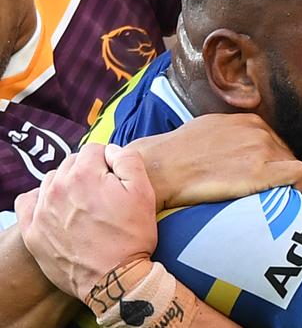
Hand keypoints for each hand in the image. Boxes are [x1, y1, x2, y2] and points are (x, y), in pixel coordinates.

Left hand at [15, 144, 156, 300]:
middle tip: (105, 195)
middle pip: (72, 163)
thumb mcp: (144, 191)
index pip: (94, 150)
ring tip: (85, 205)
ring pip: (53, 180)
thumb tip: (112, 151)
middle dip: (89, 173)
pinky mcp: (33, 231)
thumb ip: (128, 159)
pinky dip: (41, 199)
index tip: (117, 180)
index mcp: (84, 174)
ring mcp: (42, 210)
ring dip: (68, 185)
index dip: (110, 162)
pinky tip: (57, 209)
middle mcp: (57, 188)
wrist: (115, 279)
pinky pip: (28, 201)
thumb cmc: (132, 235)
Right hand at [127, 113, 301, 210]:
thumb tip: (238, 147)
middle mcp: (260, 133)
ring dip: (286, 183)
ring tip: (265, 197)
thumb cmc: (180, 152)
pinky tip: (284, 196)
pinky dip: (298, 186)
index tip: (262, 177)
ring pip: (295, 167)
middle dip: (280, 172)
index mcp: (250, 122)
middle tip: (262, 191)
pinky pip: (300, 176)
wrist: (163, 167)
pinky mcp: (262, 173)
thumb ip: (233, 134)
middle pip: (287, 155)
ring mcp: (262, 151)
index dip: (273, 162)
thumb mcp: (211, 129)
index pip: (277, 143)